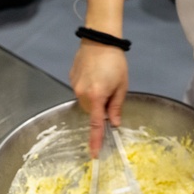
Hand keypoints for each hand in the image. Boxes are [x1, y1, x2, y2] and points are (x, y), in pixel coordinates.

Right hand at [69, 40, 128, 157]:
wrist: (100, 39)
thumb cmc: (115, 62)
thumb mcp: (122, 85)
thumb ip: (116, 106)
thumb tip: (113, 124)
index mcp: (96, 97)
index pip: (95, 125)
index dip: (95, 140)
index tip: (94, 154)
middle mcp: (82, 94)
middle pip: (90, 111)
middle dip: (100, 108)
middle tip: (111, 93)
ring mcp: (74, 86)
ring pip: (85, 101)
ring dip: (94, 98)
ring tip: (103, 80)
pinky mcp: (71, 78)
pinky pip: (80, 90)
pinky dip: (87, 89)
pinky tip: (94, 75)